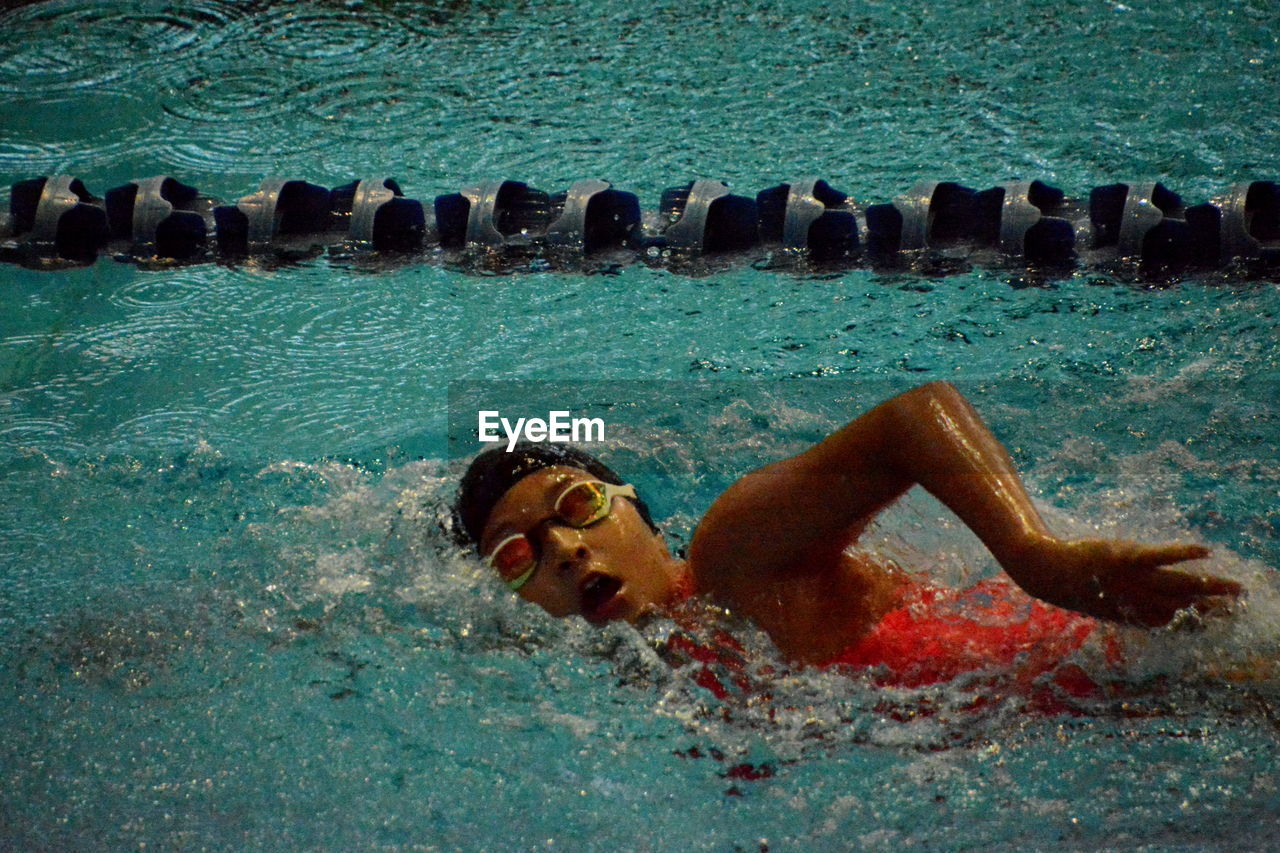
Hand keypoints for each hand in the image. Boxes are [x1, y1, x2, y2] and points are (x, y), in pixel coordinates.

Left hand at [1013, 537, 1240, 626]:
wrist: (1047, 572)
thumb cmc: (1075, 584)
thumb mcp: (1103, 599)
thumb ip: (1128, 604)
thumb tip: (1150, 606)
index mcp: (1130, 613)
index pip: (1167, 617)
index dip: (1188, 614)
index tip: (1208, 609)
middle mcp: (1136, 599)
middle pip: (1181, 604)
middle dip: (1211, 605)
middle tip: (1238, 601)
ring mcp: (1132, 579)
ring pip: (1178, 585)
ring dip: (1210, 586)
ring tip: (1236, 587)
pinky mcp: (1126, 557)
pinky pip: (1160, 557)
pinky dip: (1182, 553)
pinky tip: (1205, 551)